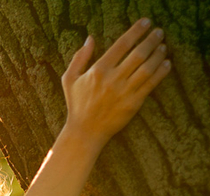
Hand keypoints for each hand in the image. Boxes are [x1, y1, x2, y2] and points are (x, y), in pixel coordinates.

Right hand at [61, 18, 170, 148]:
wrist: (85, 131)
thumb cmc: (77, 104)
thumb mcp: (70, 79)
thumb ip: (79, 57)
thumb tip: (90, 39)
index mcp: (98, 70)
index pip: (121, 45)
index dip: (136, 31)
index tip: (145, 23)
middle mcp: (112, 79)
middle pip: (138, 53)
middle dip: (151, 40)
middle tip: (159, 32)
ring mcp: (124, 92)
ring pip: (147, 68)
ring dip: (158, 54)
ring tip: (163, 47)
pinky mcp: (133, 103)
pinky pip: (151, 84)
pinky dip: (161, 72)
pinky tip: (166, 64)